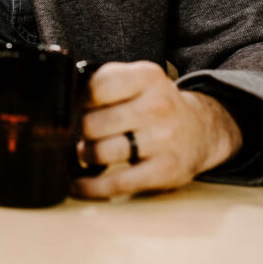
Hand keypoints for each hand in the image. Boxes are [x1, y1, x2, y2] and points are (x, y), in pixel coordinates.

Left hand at [73, 61, 242, 197]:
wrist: (201, 129)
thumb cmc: (154, 104)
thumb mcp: (136, 80)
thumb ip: (103, 83)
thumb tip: (62, 99)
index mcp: (147, 77)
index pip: (97, 87)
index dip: (77, 101)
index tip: (73, 108)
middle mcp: (158, 106)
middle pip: (94, 123)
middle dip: (79, 131)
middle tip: (79, 133)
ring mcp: (164, 140)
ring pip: (102, 152)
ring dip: (86, 155)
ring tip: (86, 152)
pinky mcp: (166, 171)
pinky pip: (118, 183)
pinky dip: (92, 187)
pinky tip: (78, 185)